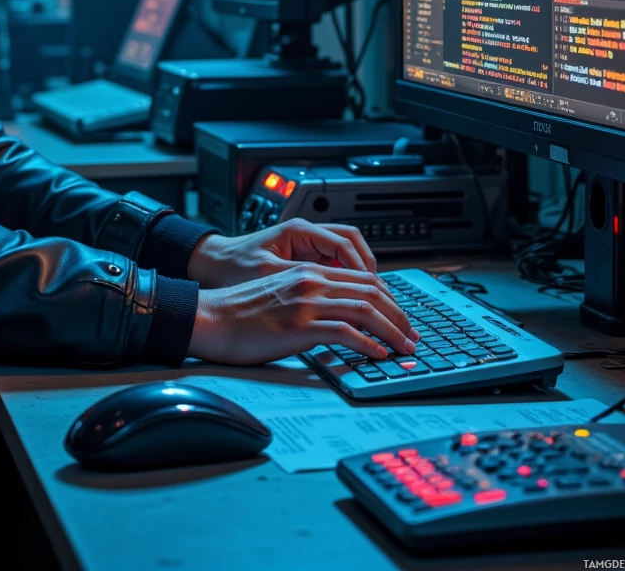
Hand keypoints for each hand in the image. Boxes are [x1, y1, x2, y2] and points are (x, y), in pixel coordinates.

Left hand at [187, 219, 377, 288]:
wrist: (211, 263)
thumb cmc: (232, 267)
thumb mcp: (266, 277)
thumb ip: (299, 284)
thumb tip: (327, 296)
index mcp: (299, 232)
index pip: (345, 244)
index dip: (365, 271)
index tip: (378, 296)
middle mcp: (307, 234)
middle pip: (355, 248)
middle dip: (375, 278)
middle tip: (391, 307)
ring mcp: (307, 245)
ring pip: (350, 255)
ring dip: (366, 279)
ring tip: (380, 306)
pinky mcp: (304, 259)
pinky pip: (337, 265)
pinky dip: (351, 281)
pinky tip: (357, 302)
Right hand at [187, 264, 418, 366]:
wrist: (211, 317)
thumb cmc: (240, 311)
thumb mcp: (281, 294)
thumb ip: (309, 297)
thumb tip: (338, 318)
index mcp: (308, 270)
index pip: (363, 279)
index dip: (390, 299)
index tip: (402, 319)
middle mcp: (311, 280)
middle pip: (371, 291)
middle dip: (399, 316)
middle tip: (412, 337)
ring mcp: (305, 302)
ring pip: (364, 309)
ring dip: (391, 331)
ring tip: (404, 349)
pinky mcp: (298, 326)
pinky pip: (343, 332)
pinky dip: (367, 344)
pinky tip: (378, 355)